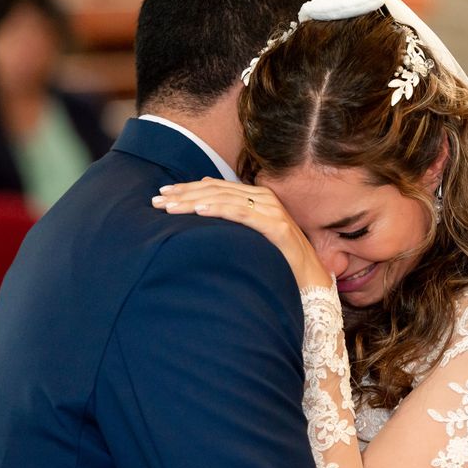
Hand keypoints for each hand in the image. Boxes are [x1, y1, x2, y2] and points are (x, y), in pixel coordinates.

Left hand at [152, 178, 332, 288]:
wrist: (311, 280)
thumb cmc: (279, 260)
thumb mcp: (251, 236)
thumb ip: (233, 217)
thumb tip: (204, 197)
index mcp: (257, 197)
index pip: (215, 187)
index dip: (187, 189)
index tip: (161, 194)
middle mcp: (265, 199)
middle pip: (216, 191)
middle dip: (184, 195)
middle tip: (156, 200)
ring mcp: (272, 211)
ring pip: (226, 199)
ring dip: (194, 202)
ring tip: (170, 207)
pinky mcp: (277, 226)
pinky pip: (243, 214)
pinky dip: (220, 210)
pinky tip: (200, 211)